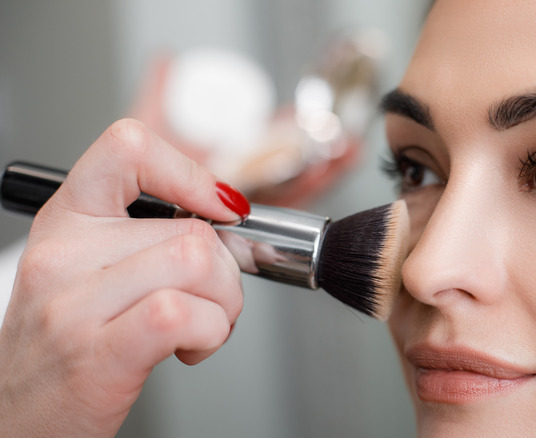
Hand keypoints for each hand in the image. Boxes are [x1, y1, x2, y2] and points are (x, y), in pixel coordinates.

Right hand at [0, 119, 244, 436]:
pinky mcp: (98, 354)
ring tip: (202, 326)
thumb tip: (225, 216)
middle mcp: (63, 254)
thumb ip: (149, 236)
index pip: (128, 147)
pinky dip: (213, 332)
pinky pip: (186, 313)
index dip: (191, 172)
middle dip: (227, 273)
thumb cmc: (69, 348)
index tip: (221, 207)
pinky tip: (191, 348)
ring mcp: (75, 304)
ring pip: (198, 263)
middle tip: (210, 302)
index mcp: (67, 221)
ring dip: (225, 303)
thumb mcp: (93, 272)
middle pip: (192, 228)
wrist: (21, 422)